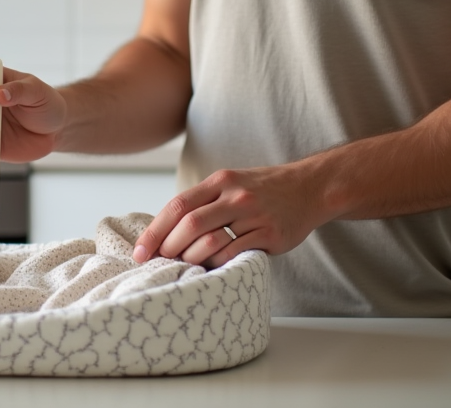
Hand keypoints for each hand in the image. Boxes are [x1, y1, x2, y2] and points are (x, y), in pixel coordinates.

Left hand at [131, 164, 333, 267]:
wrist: (310, 188)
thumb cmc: (263, 190)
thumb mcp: (231, 183)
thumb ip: (204, 200)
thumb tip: (165, 230)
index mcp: (220, 181)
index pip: (178, 205)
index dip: (155, 231)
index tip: (140, 251)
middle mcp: (235, 195)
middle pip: (190, 223)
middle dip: (168, 246)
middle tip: (160, 262)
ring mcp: (253, 215)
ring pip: (211, 240)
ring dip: (191, 257)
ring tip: (184, 266)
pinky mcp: (270, 234)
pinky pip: (235, 253)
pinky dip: (217, 264)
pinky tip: (211, 269)